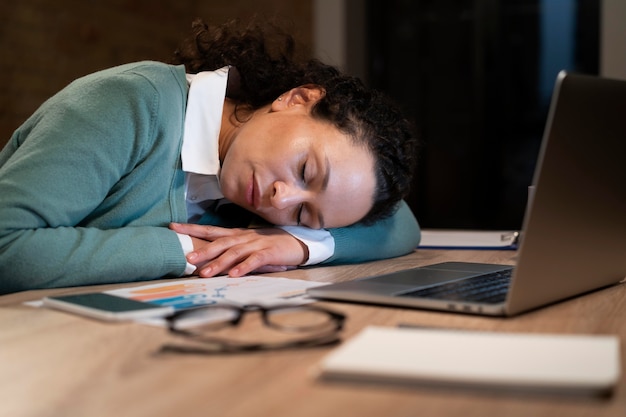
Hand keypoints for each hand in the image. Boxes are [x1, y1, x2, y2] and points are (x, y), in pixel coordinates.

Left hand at [169, 223, 307, 276]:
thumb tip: (209, 257)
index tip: (173, 227)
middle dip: (203, 250)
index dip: (193, 228)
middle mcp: (244, 237)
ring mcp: (256, 244)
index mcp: (237, 234)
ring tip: (205, 273)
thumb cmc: (269, 245)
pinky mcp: (268, 253)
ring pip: (234, 253)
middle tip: (187, 258)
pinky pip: (254, 260)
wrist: (297, 242)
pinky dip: (244, 267)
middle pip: (220, 242)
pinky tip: (234, 275)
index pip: (211, 230)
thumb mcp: (248, 245)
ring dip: (219, 263)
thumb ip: (231, 249)